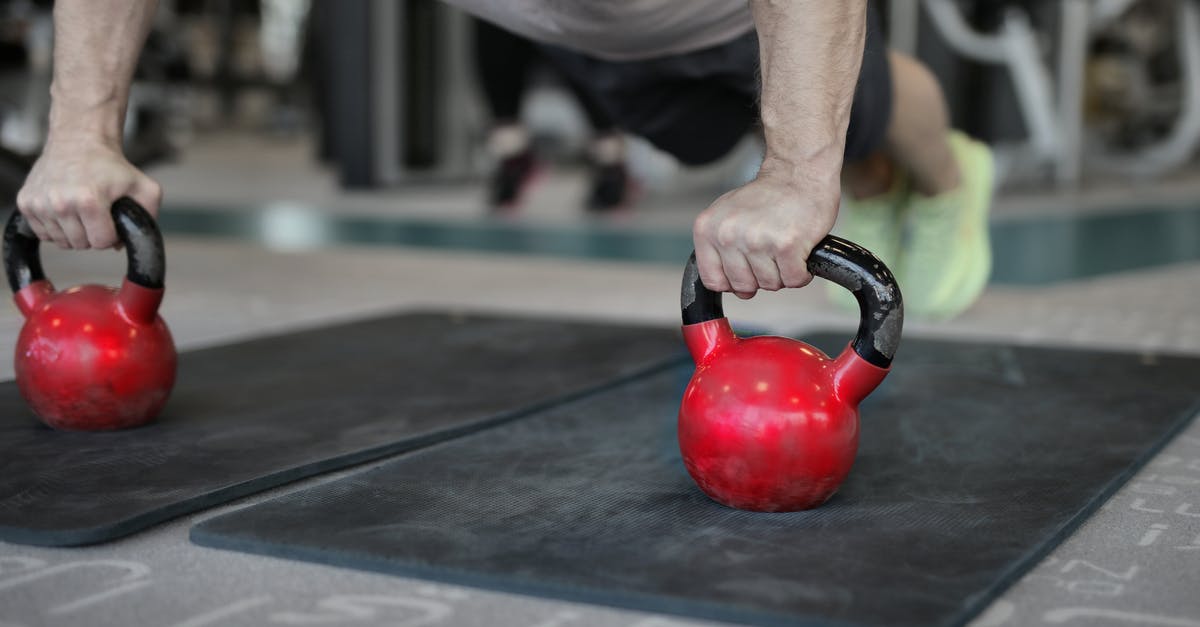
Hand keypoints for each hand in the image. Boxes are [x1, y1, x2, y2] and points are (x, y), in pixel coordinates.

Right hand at [16, 137, 161, 248]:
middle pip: (81, 244)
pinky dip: (55, 227)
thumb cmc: (111, 165)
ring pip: (61, 242)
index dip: (111, 235)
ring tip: (81, 211)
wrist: (78, 140)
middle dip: (93, 234)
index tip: (110, 220)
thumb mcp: (144, 187)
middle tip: (97, 214)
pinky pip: (42, 234)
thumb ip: (148, 216)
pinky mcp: (25, 202)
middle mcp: (61, 203)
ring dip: (74, 232)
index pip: (101, 242)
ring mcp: (41, 203)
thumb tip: (124, 244)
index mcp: (89, 200)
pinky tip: (65, 210)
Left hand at [692, 166, 839, 298]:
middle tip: (770, 253)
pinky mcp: (786, 245)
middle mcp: (728, 235)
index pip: (713, 280)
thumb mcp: (726, 215)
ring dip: (782, 273)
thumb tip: (727, 286)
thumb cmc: (767, 196)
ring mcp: (757, 241)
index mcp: (708, 229)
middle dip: (760, 277)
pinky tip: (799, 253)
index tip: (745, 271)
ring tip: (784, 247)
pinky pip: (793, 280)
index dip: (733, 282)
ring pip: (769, 285)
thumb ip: (719, 249)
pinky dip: (801, 273)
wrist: (798, 172)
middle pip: (743, 286)